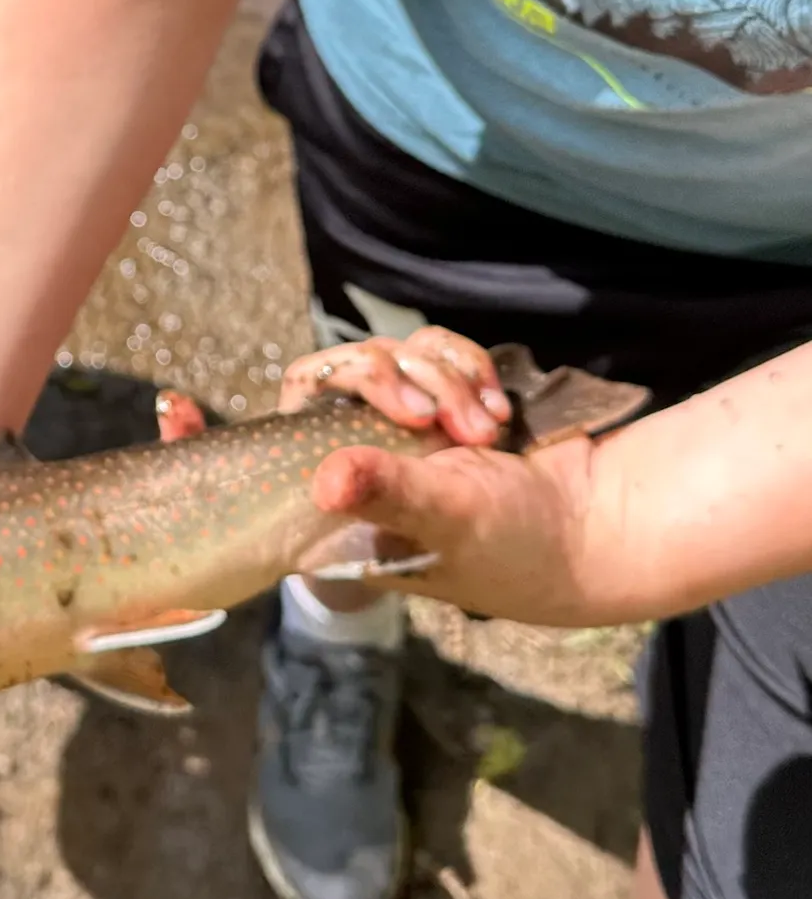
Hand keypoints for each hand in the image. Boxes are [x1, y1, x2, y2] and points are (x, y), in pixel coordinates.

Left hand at [267, 328, 599, 619]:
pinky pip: (437, 352)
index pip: (300, 417)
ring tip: (491, 430)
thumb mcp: (448, 522)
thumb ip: (389, 494)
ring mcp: (405, 423)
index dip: (344, 391)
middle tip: (460, 426)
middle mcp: (365, 456)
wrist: (598, 526)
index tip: (406, 407)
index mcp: (343, 499)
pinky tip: (501, 411)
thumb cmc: (517, 546)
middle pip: (349, 370)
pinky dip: (470, 370)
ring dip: (448, 380)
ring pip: (398, 353)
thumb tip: (323, 482)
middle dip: (408, 382)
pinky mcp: (446, 397)